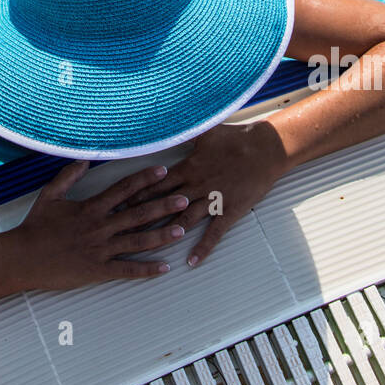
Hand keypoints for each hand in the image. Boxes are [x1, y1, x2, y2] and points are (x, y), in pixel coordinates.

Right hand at [7, 161, 191, 291]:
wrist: (23, 257)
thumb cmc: (35, 226)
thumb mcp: (50, 195)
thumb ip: (68, 176)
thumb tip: (85, 159)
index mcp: (91, 207)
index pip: (124, 189)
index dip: (145, 179)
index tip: (163, 171)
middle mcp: (101, 226)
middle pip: (138, 213)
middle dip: (163, 205)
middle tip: (186, 199)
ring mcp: (101, 249)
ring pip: (138, 241)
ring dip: (161, 235)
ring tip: (182, 230)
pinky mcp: (98, 270)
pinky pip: (127, 270)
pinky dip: (147, 270)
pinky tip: (164, 268)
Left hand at [124, 120, 286, 269]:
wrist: (265, 150)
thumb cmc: (235, 139)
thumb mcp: (205, 132)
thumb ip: (182, 132)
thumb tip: (163, 123)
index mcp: (188, 168)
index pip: (156, 184)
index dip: (138, 194)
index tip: (120, 203)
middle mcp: (196, 186)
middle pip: (164, 204)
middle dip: (144, 216)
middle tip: (124, 229)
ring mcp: (212, 200)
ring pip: (185, 220)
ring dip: (167, 233)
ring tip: (149, 247)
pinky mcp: (229, 211)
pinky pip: (214, 233)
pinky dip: (203, 248)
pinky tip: (191, 262)